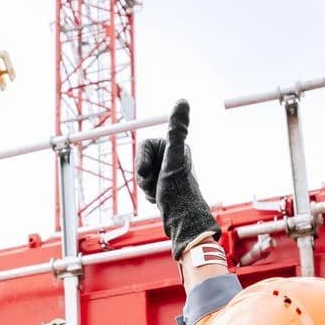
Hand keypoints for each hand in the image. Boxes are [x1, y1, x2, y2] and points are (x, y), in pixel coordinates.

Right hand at [136, 100, 220, 259]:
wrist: (182, 223)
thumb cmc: (178, 192)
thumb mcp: (173, 158)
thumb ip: (176, 129)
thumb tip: (182, 102)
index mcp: (177, 147)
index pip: (144, 146)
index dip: (142, 161)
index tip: (149, 173)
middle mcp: (174, 157)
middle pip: (142, 160)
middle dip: (144, 176)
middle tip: (155, 186)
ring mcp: (169, 172)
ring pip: (143, 175)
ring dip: (146, 186)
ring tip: (158, 194)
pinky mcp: (166, 186)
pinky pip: (147, 186)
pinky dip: (149, 194)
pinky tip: (160, 199)